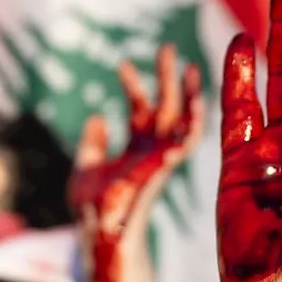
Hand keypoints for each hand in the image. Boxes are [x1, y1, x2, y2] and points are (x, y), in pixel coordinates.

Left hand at [70, 44, 203, 281]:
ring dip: (188, 95)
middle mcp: (153, 153)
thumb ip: (92, 143)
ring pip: (183, 121)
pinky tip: (196, 102)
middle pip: (166, 108)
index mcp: (137, 151)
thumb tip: (97, 116)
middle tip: (168, 48)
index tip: (122, 64)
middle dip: (167, 78)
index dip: (134, 86)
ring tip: (190, 67)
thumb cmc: (92, 208)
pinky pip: (185, 144)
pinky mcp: (162, 169)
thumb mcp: (85, 167)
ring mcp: (160, 160)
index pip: (141, 110)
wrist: (97, 233)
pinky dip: (192, 124)